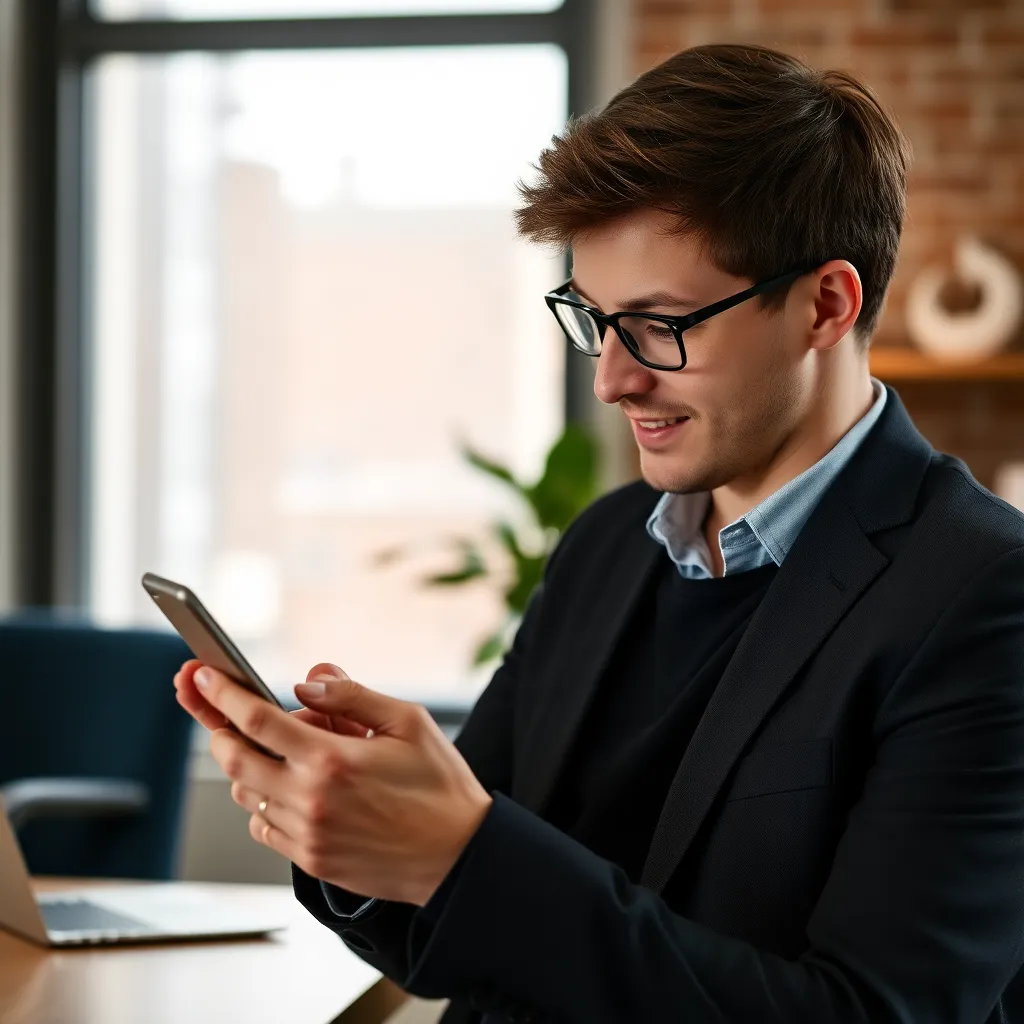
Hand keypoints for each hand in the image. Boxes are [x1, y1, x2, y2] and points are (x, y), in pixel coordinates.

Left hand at [191, 663, 493, 906]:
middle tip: (217, 708)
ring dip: (246, 764)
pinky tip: (292, 786)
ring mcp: (307, 834)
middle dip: (217, 727)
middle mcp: (311, 799)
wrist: (458, 856)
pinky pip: (264, 827)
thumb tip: (307, 679)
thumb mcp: (408, 721)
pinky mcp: (311, 860)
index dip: (222, 694)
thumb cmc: (439, 786)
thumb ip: (352, 695)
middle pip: (235, 758)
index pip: (257, 720)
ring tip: (282, 747)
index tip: (201, 676)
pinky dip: (264, 801)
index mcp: (332, 759)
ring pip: (246, 793)